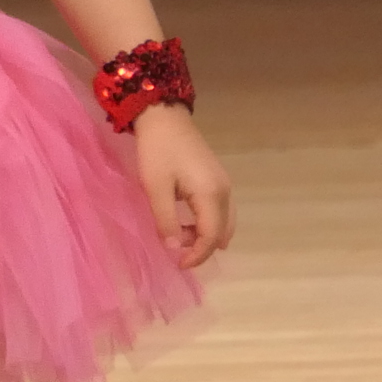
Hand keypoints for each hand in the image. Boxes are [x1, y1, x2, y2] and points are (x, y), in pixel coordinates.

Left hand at [135, 105, 233, 268]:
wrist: (164, 116)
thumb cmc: (157, 151)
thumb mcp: (155, 187)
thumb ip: (166, 219)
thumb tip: (173, 248)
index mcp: (212, 195)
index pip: (211, 236)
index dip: (197, 255)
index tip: (178, 264)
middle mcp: (225, 192)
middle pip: (221, 232)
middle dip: (201, 247)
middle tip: (175, 253)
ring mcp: (224, 184)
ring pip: (223, 222)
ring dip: (204, 235)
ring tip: (178, 237)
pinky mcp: (217, 179)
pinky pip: (220, 211)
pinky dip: (207, 223)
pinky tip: (189, 225)